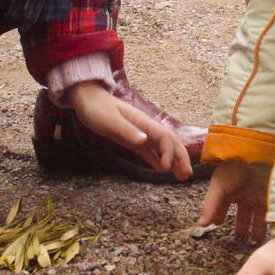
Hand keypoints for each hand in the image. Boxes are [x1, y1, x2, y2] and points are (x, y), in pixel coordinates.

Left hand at [68, 81, 191, 180]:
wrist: (87, 99)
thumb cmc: (96, 108)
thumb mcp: (109, 120)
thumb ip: (127, 130)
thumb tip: (145, 140)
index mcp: (142, 122)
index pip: (164, 137)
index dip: (168, 152)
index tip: (165, 168)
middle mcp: (145, 127)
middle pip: (170, 141)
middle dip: (180, 157)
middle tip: (186, 175)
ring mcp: (140, 133)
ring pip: (162, 147)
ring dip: (173, 160)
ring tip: (181, 176)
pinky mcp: (132, 138)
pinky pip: (149, 150)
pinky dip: (158, 160)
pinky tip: (162, 169)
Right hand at [198, 161, 269, 241]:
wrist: (257, 156)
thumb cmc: (235, 168)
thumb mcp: (218, 186)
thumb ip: (209, 206)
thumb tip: (200, 225)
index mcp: (229, 190)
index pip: (222, 206)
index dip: (219, 216)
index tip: (217, 225)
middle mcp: (243, 194)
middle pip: (242, 214)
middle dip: (240, 225)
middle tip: (239, 237)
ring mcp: (257, 197)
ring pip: (256, 217)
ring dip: (255, 229)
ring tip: (254, 240)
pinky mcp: (269, 199)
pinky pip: (269, 215)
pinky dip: (267, 225)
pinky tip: (266, 235)